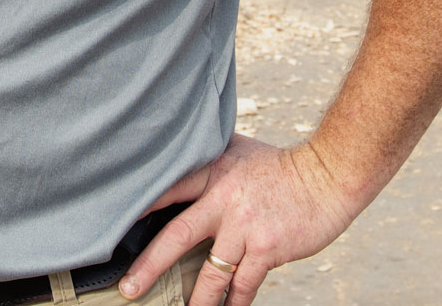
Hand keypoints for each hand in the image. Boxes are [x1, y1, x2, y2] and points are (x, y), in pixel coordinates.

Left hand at [119, 135, 357, 305]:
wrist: (331, 175)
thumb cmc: (283, 166)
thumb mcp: (239, 152)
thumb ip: (210, 163)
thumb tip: (179, 167)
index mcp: (214, 171)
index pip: (167, 188)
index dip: (138, 206)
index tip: (111, 225)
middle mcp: (225, 198)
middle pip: (176, 235)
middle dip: (150, 266)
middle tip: (129, 288)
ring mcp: (245, 226)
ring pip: (210, 272)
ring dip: (194, 299)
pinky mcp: (267, 249)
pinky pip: (243, 285)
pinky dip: (233, 303)